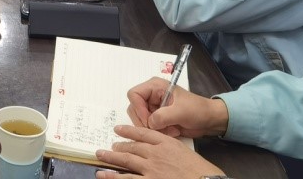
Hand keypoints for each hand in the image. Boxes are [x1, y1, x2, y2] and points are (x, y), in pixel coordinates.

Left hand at [96, 125, 223, 178]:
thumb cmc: (201, 171)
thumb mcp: (185, 152)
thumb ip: (170, 149)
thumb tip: (159, 150)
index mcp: (166, 143)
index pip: (143, 133)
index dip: (129, 130)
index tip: (119, 129)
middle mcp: (155, 153)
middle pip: (132, 147)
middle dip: (119, 146)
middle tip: (109, 146)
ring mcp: (151, 169)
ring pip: (126, 161)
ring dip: (111, 158)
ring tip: (101, 156)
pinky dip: (115, 177)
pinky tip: (105, 175)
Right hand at [125, 78, 229, 137]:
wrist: (209, 120)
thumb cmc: (197, 110)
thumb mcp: (181, 111)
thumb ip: (162, 116)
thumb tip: (149, 124)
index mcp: (155, 86)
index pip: (134, 94)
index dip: (138, 108)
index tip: (148, 120)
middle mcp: (151, 96)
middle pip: (134, 108)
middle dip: (145, 121)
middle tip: (159, 128)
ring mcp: (154, 107)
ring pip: (140, 120)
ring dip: (153, 128)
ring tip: (169, 129)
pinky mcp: (158, 118)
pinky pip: (149, 127)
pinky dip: (158, 132)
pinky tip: (172, 131)